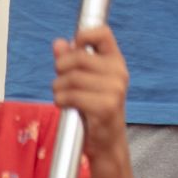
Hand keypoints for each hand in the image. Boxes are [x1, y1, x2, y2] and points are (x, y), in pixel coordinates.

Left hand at [52, 26, 129, 163]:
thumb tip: (59, 43)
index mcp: (116, 61)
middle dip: (61, 68)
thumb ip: (71, 60)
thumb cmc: (94, 109)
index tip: (75, 47)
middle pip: (78, 57)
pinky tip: (65, 105)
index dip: (84, 34)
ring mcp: (114, 90)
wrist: (107, 143)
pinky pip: (71, 95)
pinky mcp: (105, 107)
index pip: (103, 33)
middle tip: (60, 80)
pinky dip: (61, 100)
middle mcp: (119, 72)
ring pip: (71, 78)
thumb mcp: (84, 81)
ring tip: (62, 96)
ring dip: (58, 88)